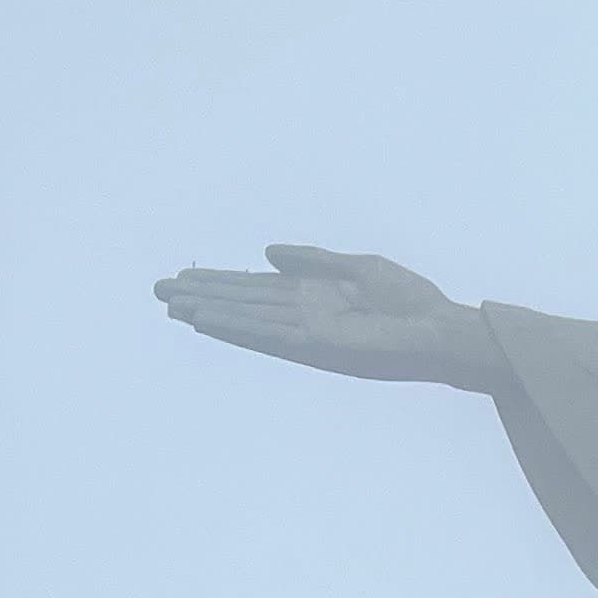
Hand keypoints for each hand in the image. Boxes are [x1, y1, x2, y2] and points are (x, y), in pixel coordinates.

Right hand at [152, 245, 504, 390]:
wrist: (439, 327)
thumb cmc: (409, 300)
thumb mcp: (357, 266)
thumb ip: (312, 260)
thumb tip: (267, 254)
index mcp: (312, 294)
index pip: (255, 288)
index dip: (220, 282)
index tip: (185, 276)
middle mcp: (303, 313)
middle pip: (242, 303)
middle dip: (202, 296)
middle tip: (158, 293)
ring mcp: (307, 330)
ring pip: (246, 318)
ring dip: (209, 311)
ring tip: (172, 306)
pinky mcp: (318, 344)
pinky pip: (270, 334)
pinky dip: (238, 327)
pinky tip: (210, 320)